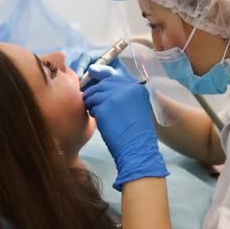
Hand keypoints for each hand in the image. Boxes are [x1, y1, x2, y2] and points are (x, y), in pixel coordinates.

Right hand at [70, 48, 136, 88]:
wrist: (128, 94)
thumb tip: (91, 69)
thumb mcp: (118, 76)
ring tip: (77, 92)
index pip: (86, 56)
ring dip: (75, 83)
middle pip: (78, 65)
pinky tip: (79, 96)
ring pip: (75, 74)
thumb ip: (106, 71)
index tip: (78, 77)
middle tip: (75, 87)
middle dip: (74, 75)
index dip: (80, 65)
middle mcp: (93, 61)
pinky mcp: (85, 81)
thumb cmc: (125, 82)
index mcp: (102, 55)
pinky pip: (77, 83)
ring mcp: (88, 71)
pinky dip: (77, 89)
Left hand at [83, 66, 168, 190]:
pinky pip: (92, 105)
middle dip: (95, 92)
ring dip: (92, 103)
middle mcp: (128, 88)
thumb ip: (124, 96)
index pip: (114, 78)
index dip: (103, 84)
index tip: (99, 92)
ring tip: (96, 112)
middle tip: (92, 102)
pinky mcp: (105, 107)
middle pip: (103, 84)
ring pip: (95, 94)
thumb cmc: (137, 134)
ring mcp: (116, 97)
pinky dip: (92, 112)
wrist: (138, 150)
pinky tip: (97, 119)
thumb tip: (105, 88)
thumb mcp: (137, 108)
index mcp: (138, 88)